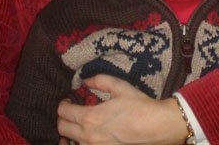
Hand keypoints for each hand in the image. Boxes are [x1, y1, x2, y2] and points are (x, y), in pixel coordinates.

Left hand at [57, 74, 187, 144]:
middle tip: (70, 110)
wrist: (157, 127)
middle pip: (62, 128)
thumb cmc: (139, 106)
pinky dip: (77, 143)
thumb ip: (99, 80)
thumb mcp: (120, 87)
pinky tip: (81, 139)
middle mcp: (88, 136)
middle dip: (63, 117)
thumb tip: (84, 81)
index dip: (63, 103)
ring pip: (69, 142)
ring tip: (74, 126)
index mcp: (90, 117)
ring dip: (68, 133)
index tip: (68, 99)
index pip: (64, 112)